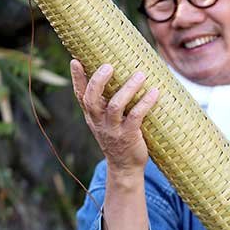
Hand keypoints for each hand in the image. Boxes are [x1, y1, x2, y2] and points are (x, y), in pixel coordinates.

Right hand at [71, 60, 158, 175]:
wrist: (125, 168)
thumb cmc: (118, 138)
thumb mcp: (105, 122)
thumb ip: (104, 103)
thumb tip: (116, 73)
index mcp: (92, 116)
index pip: (80, 95)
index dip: (76, 79)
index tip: (75, 61)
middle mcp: (99, 122)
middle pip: (92, 99)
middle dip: (99, 81)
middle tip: (109, 65)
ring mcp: (113, 130)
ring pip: (116, 106)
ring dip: (128, 88)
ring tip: (140, 75)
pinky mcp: (129, 136)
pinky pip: (136, 117)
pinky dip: (145, 103)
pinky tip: (154, 92)